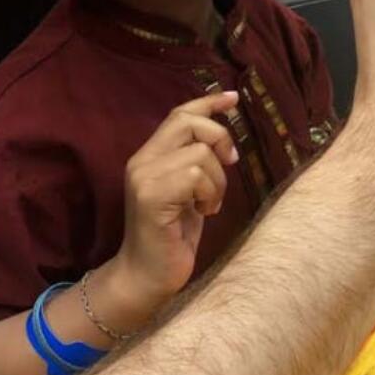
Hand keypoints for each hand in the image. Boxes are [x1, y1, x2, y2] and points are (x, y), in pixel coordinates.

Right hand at [115, 92, 238, 303]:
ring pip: (200, 153)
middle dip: (219, 139)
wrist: (147, 275)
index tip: (233, 99)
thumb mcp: (189, 192)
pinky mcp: (151, 195)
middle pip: (189, 122)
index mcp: (150, 156)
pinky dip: (210, 193)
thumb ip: (196, 163)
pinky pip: (196, 175)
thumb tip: (223, 138)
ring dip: (217, 181)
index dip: (207, 102)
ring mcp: (144, 176)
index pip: (179, 115)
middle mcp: (142, 161)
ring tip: (209, 204)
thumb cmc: (173, 236)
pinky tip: (204, 213)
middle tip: (229, 164)